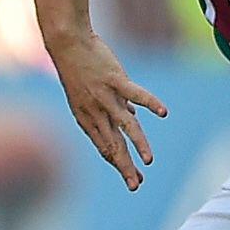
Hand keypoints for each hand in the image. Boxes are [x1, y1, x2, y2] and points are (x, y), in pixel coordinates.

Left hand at [51, 29, 166, 190]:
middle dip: (125, 166)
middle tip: (136, 184)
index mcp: (88, 118)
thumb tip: (133, 113)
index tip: (133, 179)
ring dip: (137, 144)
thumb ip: (113, 107)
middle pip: (113, 144)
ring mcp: (104, 96)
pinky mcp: (114, 79)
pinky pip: (134, 94)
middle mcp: (95, 112)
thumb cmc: (80, 68)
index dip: (119, 164)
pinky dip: (149, 102)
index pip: (105, 147)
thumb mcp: (90, 94)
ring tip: (148, 160)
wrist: (67, 44)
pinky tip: (163, 113)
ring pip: (124, 125)